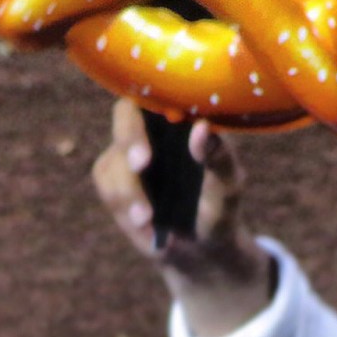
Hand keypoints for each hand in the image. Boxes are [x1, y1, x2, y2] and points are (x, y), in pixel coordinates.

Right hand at [93, 99, 274, 336]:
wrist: (203, 246)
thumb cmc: (221, 205)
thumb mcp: (228, 185)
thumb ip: (219, 156)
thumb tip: (202, 128)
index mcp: (182, 119)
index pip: (159, 91)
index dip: (152, 98)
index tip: (161, 119)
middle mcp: (151, 130)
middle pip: (124, 116)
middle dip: (130, 139)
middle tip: (143, 164)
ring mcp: (128, 154)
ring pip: (112, 160)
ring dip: (128, 190)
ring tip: (148, 219)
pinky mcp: (114, 181)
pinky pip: (107, 187)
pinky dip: (124, 207)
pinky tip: (146, 226)